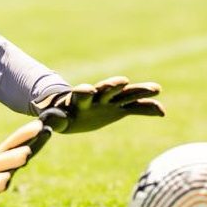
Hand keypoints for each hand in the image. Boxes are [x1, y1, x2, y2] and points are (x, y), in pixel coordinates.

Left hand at [42, 76, 163, 133]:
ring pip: (126, 94)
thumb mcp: (55, 119)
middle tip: (122, 82)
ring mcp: (110, 101)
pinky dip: (148, 108)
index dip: (85, 92)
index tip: (88, 90)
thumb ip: (52, 121)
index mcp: (78, 100)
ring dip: (139, 91)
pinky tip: (162, 111)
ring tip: (156, 89)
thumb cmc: (62, 114)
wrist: (72, 110)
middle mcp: (96, 97)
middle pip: (106, 90)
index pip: (82, 94)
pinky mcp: (120, 109)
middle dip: (113, 86)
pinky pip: (136, 108)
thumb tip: (44, 124)